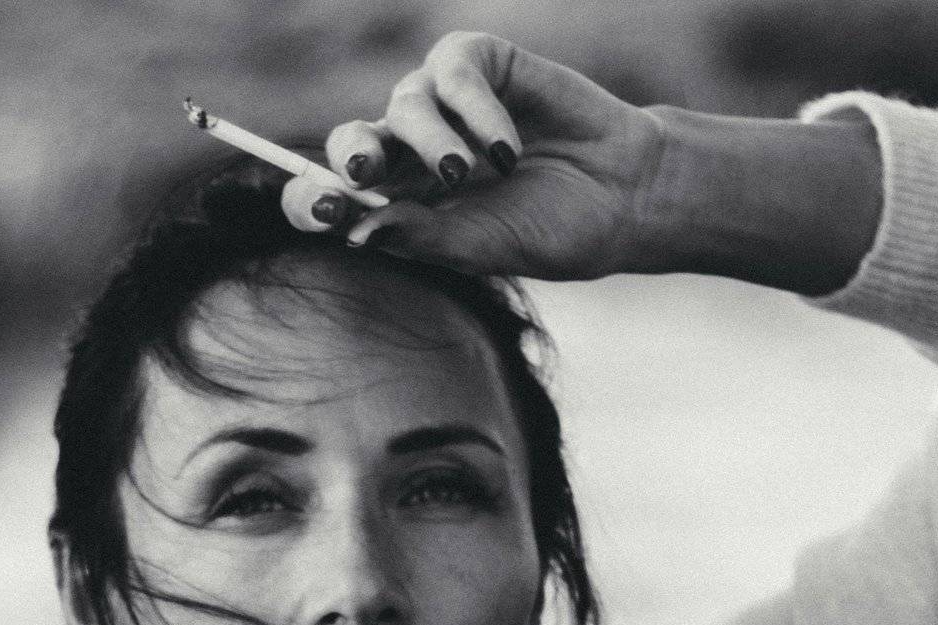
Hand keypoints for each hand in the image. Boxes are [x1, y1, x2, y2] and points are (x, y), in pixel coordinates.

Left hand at [280, 32, 667, 279]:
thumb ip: (424, 238)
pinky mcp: (481, 64)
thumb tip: (356, 233)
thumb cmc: (553, 230)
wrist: (624, 196)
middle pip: (351, 142)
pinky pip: (452, 71)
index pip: (338, 196)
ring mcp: (444, 104)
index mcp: (402, 203)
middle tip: (363, 174)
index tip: (321, 210)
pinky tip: (507, 146)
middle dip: (350, 157)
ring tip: (472, 173)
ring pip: (404, 106)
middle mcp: (413, 151)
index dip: (314, 198)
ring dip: (433, 142)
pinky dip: (475, 108)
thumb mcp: (484, 247)